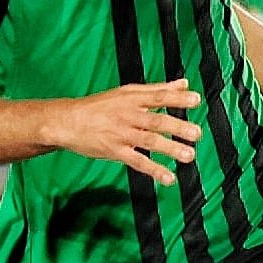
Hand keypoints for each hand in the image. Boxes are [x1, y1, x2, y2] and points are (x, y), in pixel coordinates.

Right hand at [49, 78, 202, 185]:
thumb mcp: (125, 93)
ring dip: (169, 149)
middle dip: (177, 127)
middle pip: (155, 120)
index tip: (196, 100)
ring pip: (148, 141)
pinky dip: (153, 170)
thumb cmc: (97, 106)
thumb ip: (157, 89)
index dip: (177, 98)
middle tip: (196, 134)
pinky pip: (136, 161)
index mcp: (132, 99)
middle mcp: (127, 116)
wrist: (66, 121)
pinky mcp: (114, 151)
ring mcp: (121, 134)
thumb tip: (184, 84)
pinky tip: (168, 178)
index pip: (157, 97)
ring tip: (189, 155)